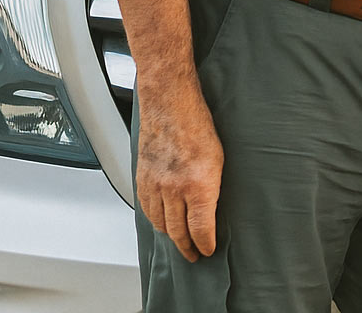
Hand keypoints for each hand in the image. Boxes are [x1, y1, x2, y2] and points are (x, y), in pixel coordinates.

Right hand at [135, 89, 223, 262]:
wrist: (169, 106)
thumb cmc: (197, 126)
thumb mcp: (219, 160)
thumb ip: (213, 188)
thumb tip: (212, 210)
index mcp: (198, 184)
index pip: (200, 229)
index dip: (204, 244)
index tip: (208, 251)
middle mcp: (174, 189)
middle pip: (178, 231)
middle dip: (187, 247)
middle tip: (193, 254)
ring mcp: (155, 185)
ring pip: (160, 223)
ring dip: (171, 236)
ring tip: (179, 242)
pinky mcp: (143, 179)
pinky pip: (147, 209)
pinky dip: (155, 220)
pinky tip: (161, 223)